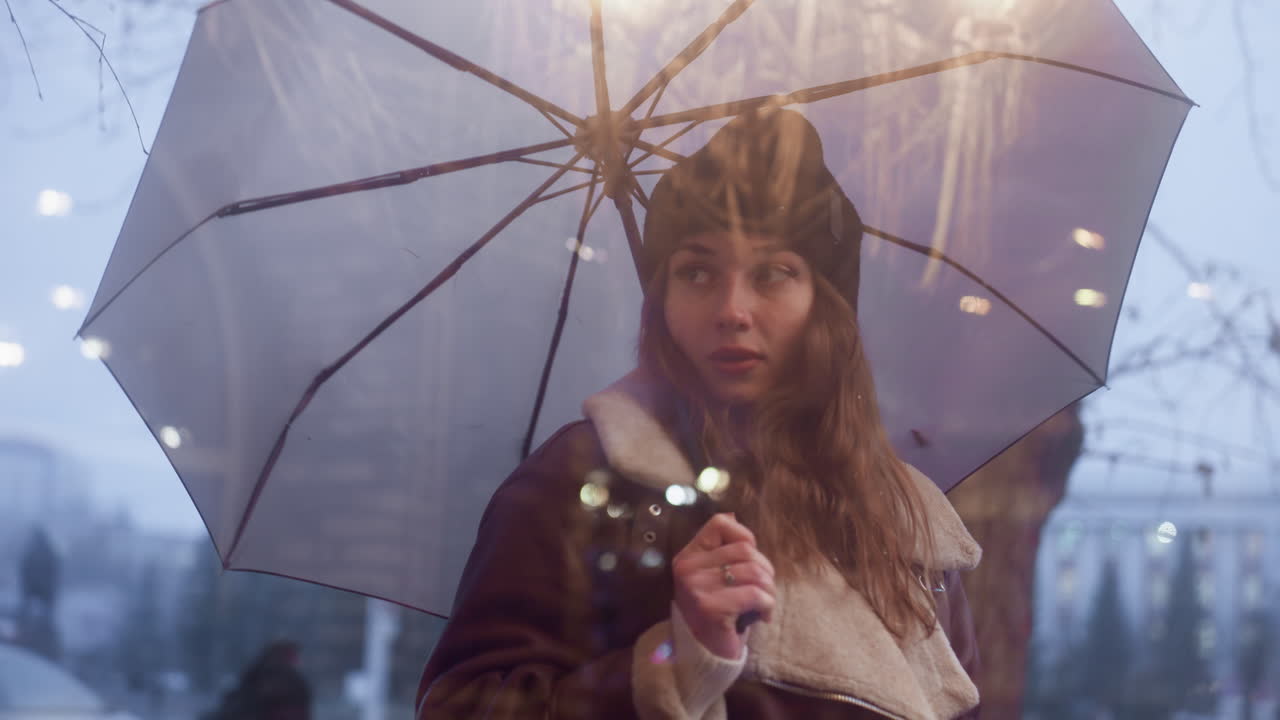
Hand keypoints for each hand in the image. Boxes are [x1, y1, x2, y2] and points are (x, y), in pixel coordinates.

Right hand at [671, 512, 775, 658]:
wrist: (705, 655)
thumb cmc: (718, 613)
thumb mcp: (717, 577)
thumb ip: (724, 550)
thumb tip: (733, 516)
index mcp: (688, 556)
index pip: (719, 524)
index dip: (744, 536)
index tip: (751, 561)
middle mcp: (687, 568)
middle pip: (745, 550)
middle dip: (765, 570)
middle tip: (765, 590)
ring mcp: (696, 587)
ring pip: (754, 572)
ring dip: (769, 590)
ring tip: (765, 604)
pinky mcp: (710, 608)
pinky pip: (755, 594)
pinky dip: (768, 605)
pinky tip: (763, 617)